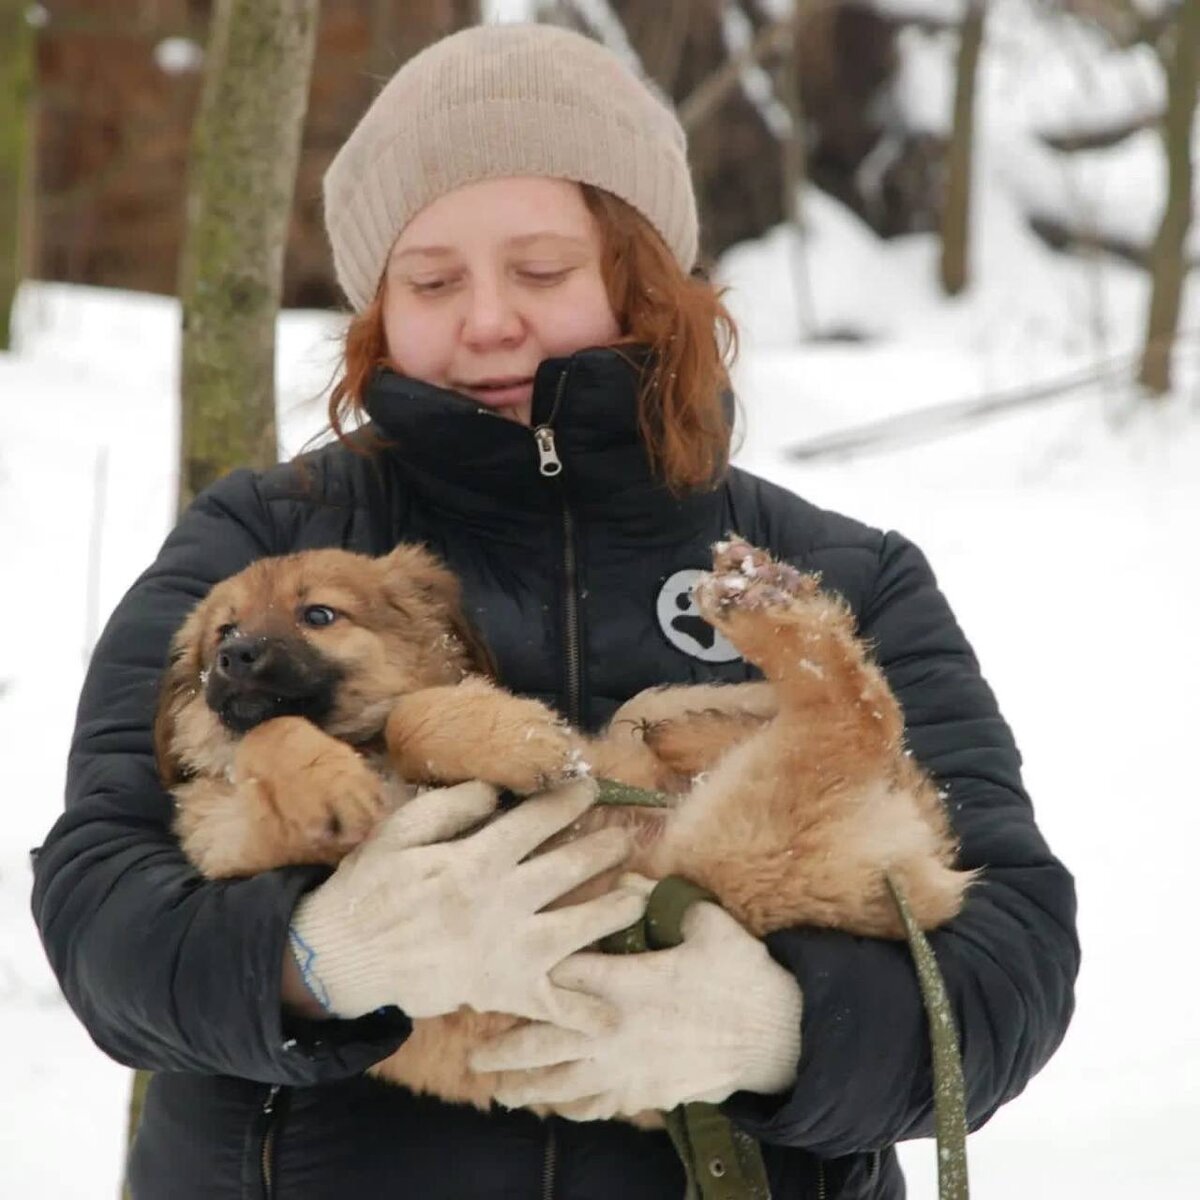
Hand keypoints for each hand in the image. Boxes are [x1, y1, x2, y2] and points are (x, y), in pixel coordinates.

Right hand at [288, 779, 644, 1027]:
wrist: (342, 955)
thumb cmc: (370, 886)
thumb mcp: (399, 831)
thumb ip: (450, 807)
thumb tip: (496, 792)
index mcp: (474, 859)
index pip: (534, 822)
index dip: (567, 802)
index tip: (590, 790)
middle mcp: (499, 902)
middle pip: (565, 868)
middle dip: (603, 849)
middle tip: (627, 838)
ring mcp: (503, 949)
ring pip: (574, 929)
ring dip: (612, 913)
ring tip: (638, 897)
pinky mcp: (498, 989)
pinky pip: (547, 1005)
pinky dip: (580, 1015)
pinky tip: (611, 1018)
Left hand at [470, 875, 802, 1118]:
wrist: (777, 1033)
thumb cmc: (740, 972)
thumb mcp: (704, 922)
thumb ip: (658, 899)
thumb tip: (624, 879)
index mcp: (626, 982)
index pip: (561, 977)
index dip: (525, 977)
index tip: (494, 976)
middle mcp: (617, 1029)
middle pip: (547, 1040)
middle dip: (507, 1049)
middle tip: (475, 1056)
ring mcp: (630, 1067)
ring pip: (565, 1082)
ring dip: (528, 1087)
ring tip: (499, 1092)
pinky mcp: (649, 1091)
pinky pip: (600, 1105)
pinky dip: (573, 1107)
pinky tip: (556, 1107)